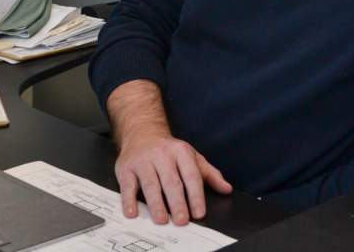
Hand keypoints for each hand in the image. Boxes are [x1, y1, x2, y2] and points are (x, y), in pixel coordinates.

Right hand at [115, 128, 232, 224]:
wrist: (142, 132)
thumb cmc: (169, 150)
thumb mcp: (192, 157)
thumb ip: (210, 174)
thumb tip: (226, 188)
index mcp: (181, 152)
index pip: (191, 176)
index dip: (196, 195)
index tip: (199, 213)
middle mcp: (162, 155)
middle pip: (171, 181)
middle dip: (177, 202)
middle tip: (181, 220)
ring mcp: (143, 161)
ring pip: (151, 184)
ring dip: (156, 204)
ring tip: (162, 219)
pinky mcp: (126, 168)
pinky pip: (127, 185)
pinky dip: (129, 200)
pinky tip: (133, 212)